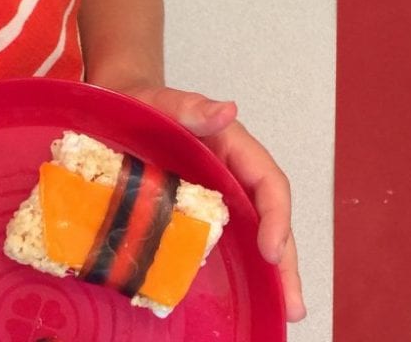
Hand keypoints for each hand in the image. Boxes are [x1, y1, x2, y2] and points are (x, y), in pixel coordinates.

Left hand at [115, 84, 306, 321]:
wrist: (116, 105)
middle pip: (269, 217)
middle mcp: (232, 173)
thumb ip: (190, 105)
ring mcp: (218, 194)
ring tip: (286, 310)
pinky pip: (227, 238)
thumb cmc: (139, 101)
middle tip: (293, 305)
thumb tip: (227, 110)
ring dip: (272, 272)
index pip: (268, 183)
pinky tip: (246, 295)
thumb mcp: (159, 100)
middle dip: (285, 260)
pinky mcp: (199, 210)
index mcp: (233, 146)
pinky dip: (241, 266)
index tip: (271, 250)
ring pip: (254, 233)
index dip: (276, 217)